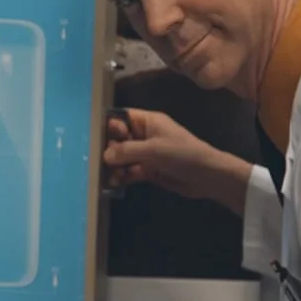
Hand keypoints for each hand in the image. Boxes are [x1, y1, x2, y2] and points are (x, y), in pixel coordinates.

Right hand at [103, 108, 221, 200]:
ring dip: (113, 166)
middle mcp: (145, 136)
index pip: (123, 117)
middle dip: (108, 149)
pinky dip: (121, 176)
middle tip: (98, 160)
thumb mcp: (153, 149)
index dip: (109, 125)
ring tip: (106, 175)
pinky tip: (114, 183)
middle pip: (119, 139)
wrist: (206, 177)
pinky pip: (129, 171)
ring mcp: (146, 154)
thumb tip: (105, 154)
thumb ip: (127, 150)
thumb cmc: (182, 154)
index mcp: (148, 122)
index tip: (94, 136)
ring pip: (122, 157)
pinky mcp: (148, 170)